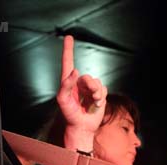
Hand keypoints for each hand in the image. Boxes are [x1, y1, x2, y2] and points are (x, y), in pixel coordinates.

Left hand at [56, 35, 107, 149]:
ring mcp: (89, 89)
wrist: (82, 126)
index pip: (68, 62)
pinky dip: (101, 97)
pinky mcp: (98, 95)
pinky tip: (95, 105)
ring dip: (96, 93)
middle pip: (87, 77)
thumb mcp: (62, 100)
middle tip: (90, 96)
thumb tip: (75, 71)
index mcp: (68, 82)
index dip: (68, 50)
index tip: (68, 37)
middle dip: (90, 87)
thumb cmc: (69, 114)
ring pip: (97, 82)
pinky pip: (103, 89)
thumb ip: (66, 84)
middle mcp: (78, 83)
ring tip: (92, 103)